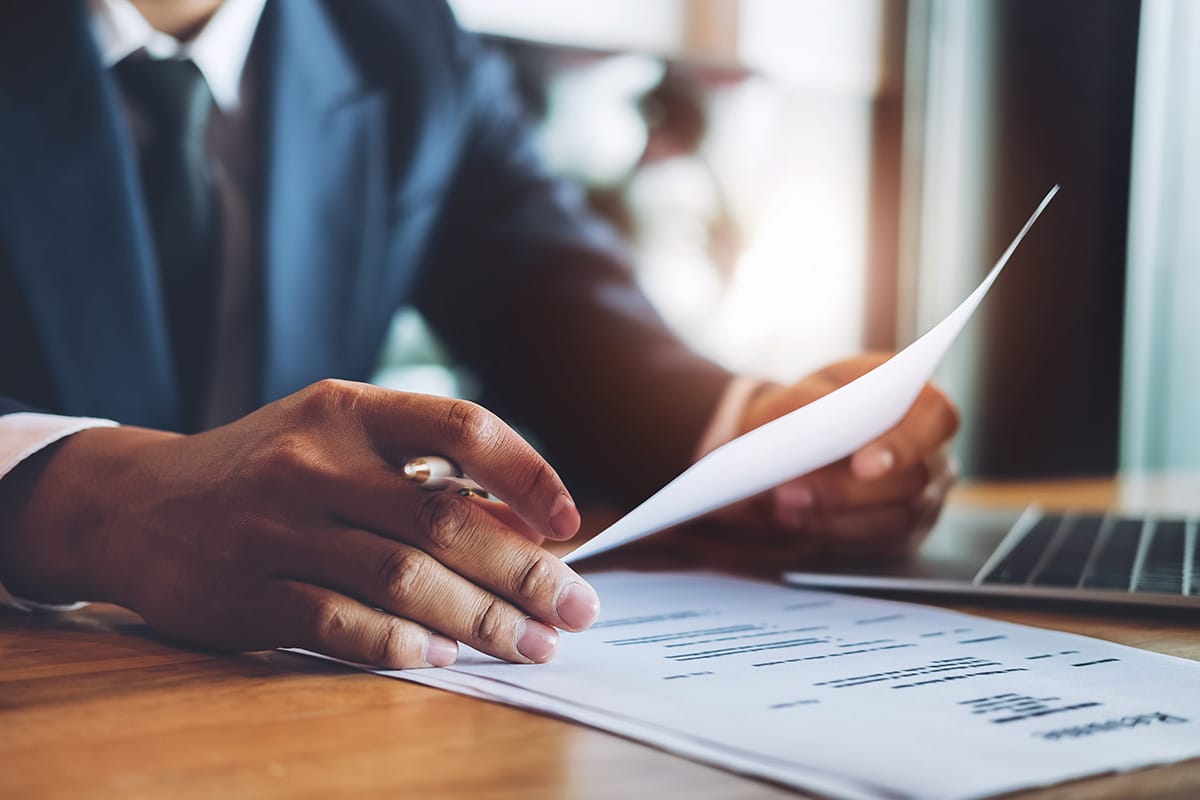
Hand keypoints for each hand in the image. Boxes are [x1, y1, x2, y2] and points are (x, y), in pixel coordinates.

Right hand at [0, 380, 599, 667]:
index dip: (527, 473)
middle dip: (524, 571)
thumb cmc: (267, 471)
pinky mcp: (244, 590)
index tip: (568, 524)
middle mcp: (314, 460)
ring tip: (530, 644)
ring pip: (402, 577)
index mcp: (349, 409)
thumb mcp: (338, 444)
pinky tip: (443, 656)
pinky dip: (400, 643)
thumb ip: (423, 475)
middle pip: (443, 518)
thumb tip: (525, 529)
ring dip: (480, 619)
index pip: (461, 426)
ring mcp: (274, 526)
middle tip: (575, 610)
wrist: (136, 503)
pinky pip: (339, 622)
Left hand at [723, 354, 958, 557]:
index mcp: (919, 400)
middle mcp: (932, 449)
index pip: (935, 416)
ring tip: (783, 507)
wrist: (795, 444)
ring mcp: (925, 495)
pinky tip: (797, 522)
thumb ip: (803, 404)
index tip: (862, 466)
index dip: (903, 444)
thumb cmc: (805, 411)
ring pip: (895, 520)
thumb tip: (811, 430)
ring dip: (834, 517)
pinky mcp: (905, 532)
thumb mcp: (797, 396)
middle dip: (846, 490)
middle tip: (789, 492)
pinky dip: (834, 535)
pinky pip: (880, 544)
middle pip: (912, 479)